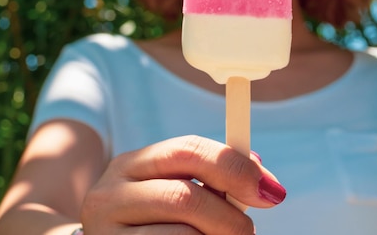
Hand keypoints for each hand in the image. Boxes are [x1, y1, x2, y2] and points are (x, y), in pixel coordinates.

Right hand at [80, 135, 285, 233]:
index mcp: (130, 164)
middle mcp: (109, 193)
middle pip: (185, 196)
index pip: (188, 150)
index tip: (271, 191)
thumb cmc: (151, 219)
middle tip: (250, 232)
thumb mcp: (169, 189)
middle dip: (230, 216)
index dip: (235, 167)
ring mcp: (106, 231)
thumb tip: (261, 178)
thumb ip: (208, 177)